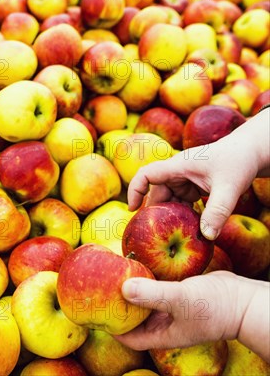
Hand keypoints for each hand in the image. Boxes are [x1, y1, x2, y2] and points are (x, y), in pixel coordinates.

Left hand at [114, 272, 269, 361]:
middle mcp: (164, 323)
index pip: (129, 337)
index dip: (112, 328)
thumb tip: (123, 288)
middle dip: (117, 306)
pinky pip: (156, 287)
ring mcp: (172, 309)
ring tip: (112, 274)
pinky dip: (146, 278)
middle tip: (99, 288)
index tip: (96, 313)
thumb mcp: (181, 300)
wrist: (245, 299)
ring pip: (144, 300)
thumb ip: (153, 294)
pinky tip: (136, 263)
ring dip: (131, 289)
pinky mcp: (178, 293)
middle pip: (133, 318)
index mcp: (162, 334)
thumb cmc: (215, 307)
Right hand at [128, 142, 258, 239]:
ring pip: (170, 200)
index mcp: (178, 165)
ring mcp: (186, 179)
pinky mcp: (195, 186)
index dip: (135, 191)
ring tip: (177, 233)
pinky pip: (183, 202)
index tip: (132, 210)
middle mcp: (178, 172)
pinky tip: (192, 227)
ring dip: (173, 216)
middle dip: (158, 212)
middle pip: (157, 193)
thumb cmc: (240, 161)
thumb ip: (218, 212)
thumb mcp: (229, 187)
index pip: (146, 175)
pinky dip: (185, 214)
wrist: (254, 151)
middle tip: (159, 234)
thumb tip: (206, 236)